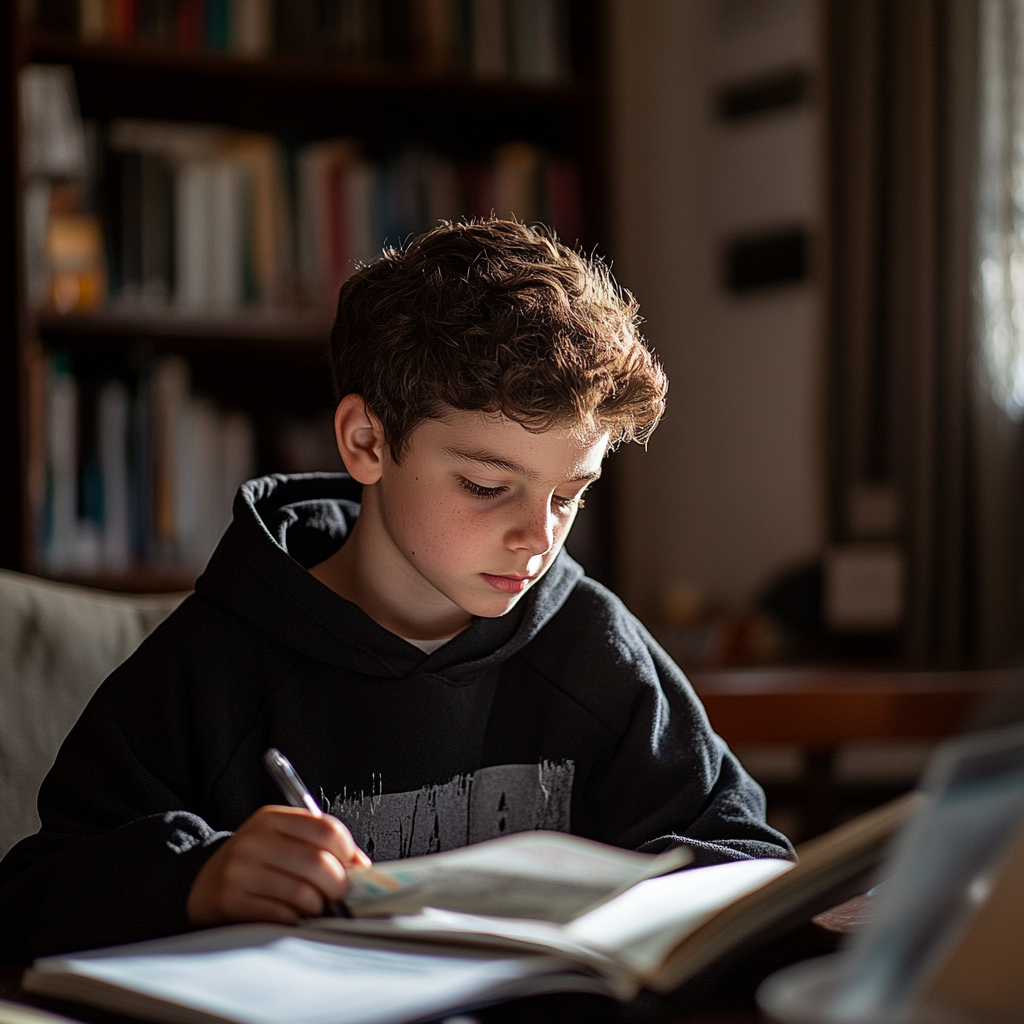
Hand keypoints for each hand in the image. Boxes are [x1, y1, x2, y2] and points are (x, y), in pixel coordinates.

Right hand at [187, 805, 371, 926]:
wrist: (203, 882)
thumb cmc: (256, 861)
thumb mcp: (282, 839)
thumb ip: (321, 846)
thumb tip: (362, 868)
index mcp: (272, 818)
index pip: (326, 829)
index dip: (348, 852)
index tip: (352, 866)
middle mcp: (255, 840)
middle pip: (318, 862)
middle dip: (338, 884)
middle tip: (338, 894)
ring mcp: (240, 870)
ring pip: (302, 892)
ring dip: (318, 906)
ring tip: (315, 905)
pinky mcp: (231, 900)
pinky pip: (281, 915)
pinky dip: (296, 919)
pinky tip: (294, 915)